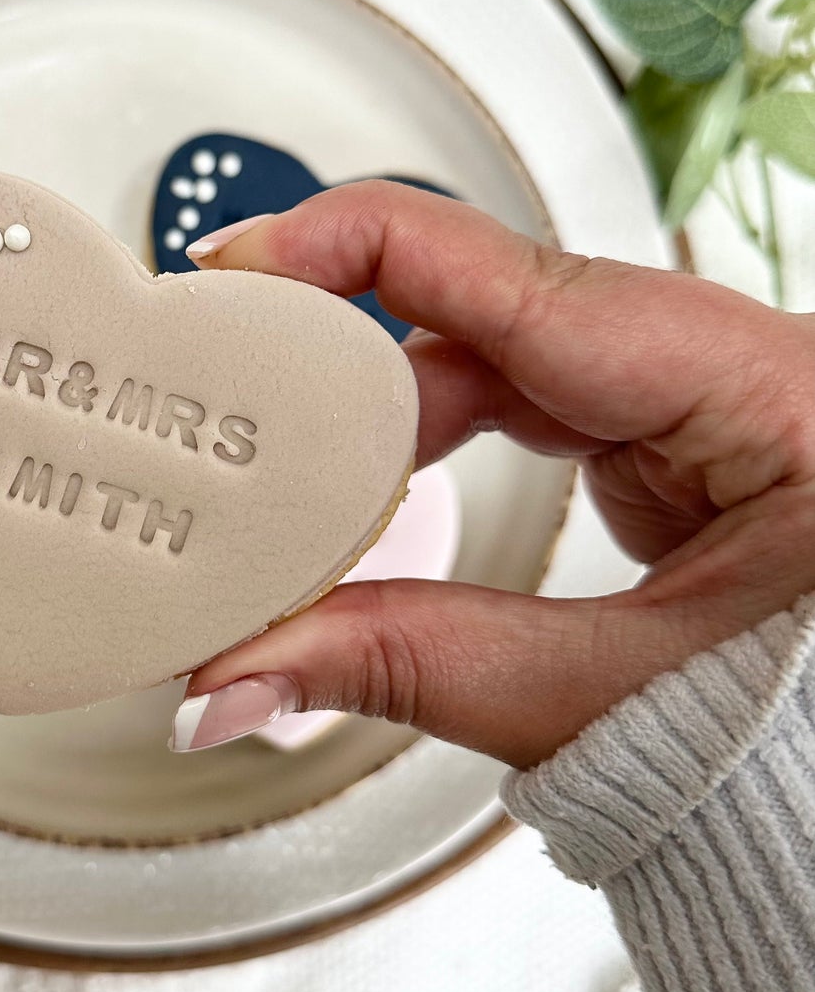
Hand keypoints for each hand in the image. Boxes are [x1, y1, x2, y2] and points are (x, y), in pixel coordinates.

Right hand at [173, 182, 814, 767]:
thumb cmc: (799, 741)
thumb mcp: (600, 700)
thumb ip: (407, 667)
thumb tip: (235, 677)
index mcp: (761, 398)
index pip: (529, 278)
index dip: (361, 250)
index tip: (242, 262)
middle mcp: (730, 367)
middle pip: (496, 307)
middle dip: (347, 351)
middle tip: (234, 383)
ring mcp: (696, 394)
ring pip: (501, 352)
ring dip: (382, 407)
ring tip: (285, 456)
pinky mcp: (665, 432)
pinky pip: (524, 394)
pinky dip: (432, 433)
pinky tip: (370, 480)